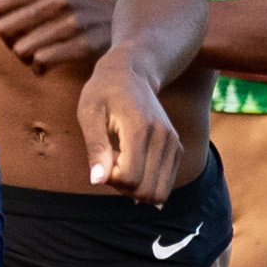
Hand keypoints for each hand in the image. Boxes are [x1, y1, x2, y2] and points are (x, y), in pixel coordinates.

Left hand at [0, 0, 106, 74]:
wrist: (118, 19)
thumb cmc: (74, 4)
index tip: (11, 25)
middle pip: (4, 29)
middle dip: (9, 39)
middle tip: (21, 42)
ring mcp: (71, 23)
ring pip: (20, 49)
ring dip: (24, 56)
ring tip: (35, 53)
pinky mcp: (82, 46)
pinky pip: (40, 62)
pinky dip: (38, 67)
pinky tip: (45, 64)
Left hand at [74, 62, 180, 199]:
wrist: (131, 74)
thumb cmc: (103, 92)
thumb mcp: (89, 114)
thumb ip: (95, 148)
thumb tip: (97, 181)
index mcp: (140, 128)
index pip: (129, 177)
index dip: (110, 178)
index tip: (102, 158)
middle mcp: (163, 137)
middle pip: (146, 190)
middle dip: (123, 187)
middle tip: (110, 162)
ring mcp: (173, 144)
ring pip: (158, 192)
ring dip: (135, 187)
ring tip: (122, 162)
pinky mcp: (177, 149)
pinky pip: (165, 185)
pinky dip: (147, 182)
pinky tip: (133, 162)